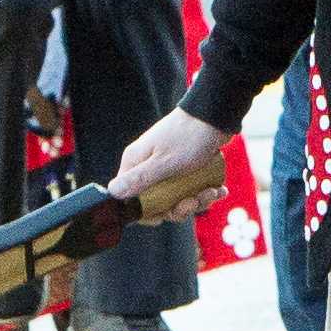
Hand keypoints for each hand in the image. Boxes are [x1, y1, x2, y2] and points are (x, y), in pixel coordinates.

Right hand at [107, 107, 227, 203]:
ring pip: (178, 197)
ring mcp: (167, 167)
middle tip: (195, 200)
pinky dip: (204, 192)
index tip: (166, 214)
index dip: (148, 211)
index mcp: (136, 163)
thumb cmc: (189, 138)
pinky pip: (191, 188)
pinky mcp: (184, 167)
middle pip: (158, 202)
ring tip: (213, 191)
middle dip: (180, 207)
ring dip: (197, 199)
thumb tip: (112, 193)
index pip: (131, 198)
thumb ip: (139, 179)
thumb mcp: (164, 162)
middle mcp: (148, 166)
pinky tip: (218, 189)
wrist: (215, 116)